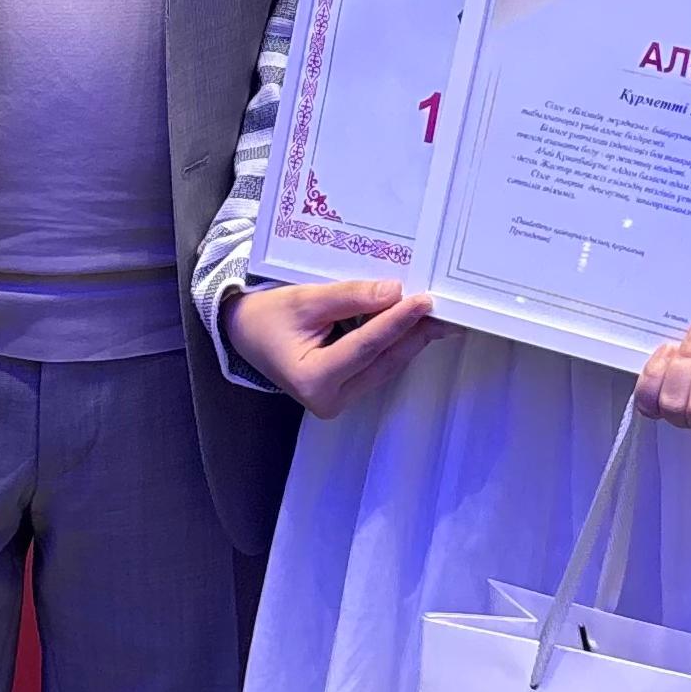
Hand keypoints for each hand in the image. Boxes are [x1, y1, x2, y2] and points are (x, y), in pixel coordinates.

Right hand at [223, 277, 435, 415]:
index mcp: (312, 380)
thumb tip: (394, 292)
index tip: (424, 301)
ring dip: (410, 338)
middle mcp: (329, 400)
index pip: (365, 347)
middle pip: (382, 360)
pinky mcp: (346, 391)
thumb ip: (349, 296)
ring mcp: (340, 400)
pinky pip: (378, 366)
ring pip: (385, 366)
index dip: (396, 322)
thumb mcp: (304, 300)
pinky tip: (414, 324)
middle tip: (444, 308)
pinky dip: (395, 343)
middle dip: (414, 332)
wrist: (246, 334)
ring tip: (437, 314)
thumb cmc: (268, 316)